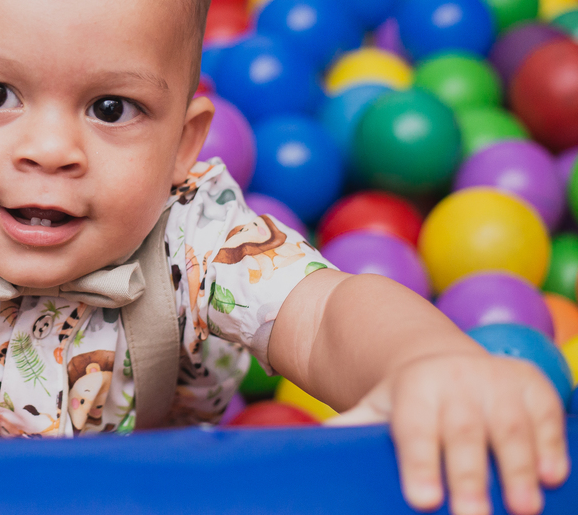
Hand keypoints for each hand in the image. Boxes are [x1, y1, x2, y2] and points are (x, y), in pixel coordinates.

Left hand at [330, 352, 568, 514]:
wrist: (437, 356)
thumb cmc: (403, 401)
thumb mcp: (374, 409)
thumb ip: (350, 430)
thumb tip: (303, 451)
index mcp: (412, 391)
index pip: (414, 430)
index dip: (419, 465)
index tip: (421, 502)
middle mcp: (454, 381)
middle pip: (462, 432)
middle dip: (469, 477)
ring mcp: (495, 380)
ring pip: (509, 426)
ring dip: (519, 468)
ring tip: (524, 508)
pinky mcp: (531, 384)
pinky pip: (546, 414)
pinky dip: (552, 444)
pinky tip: (554, 477)